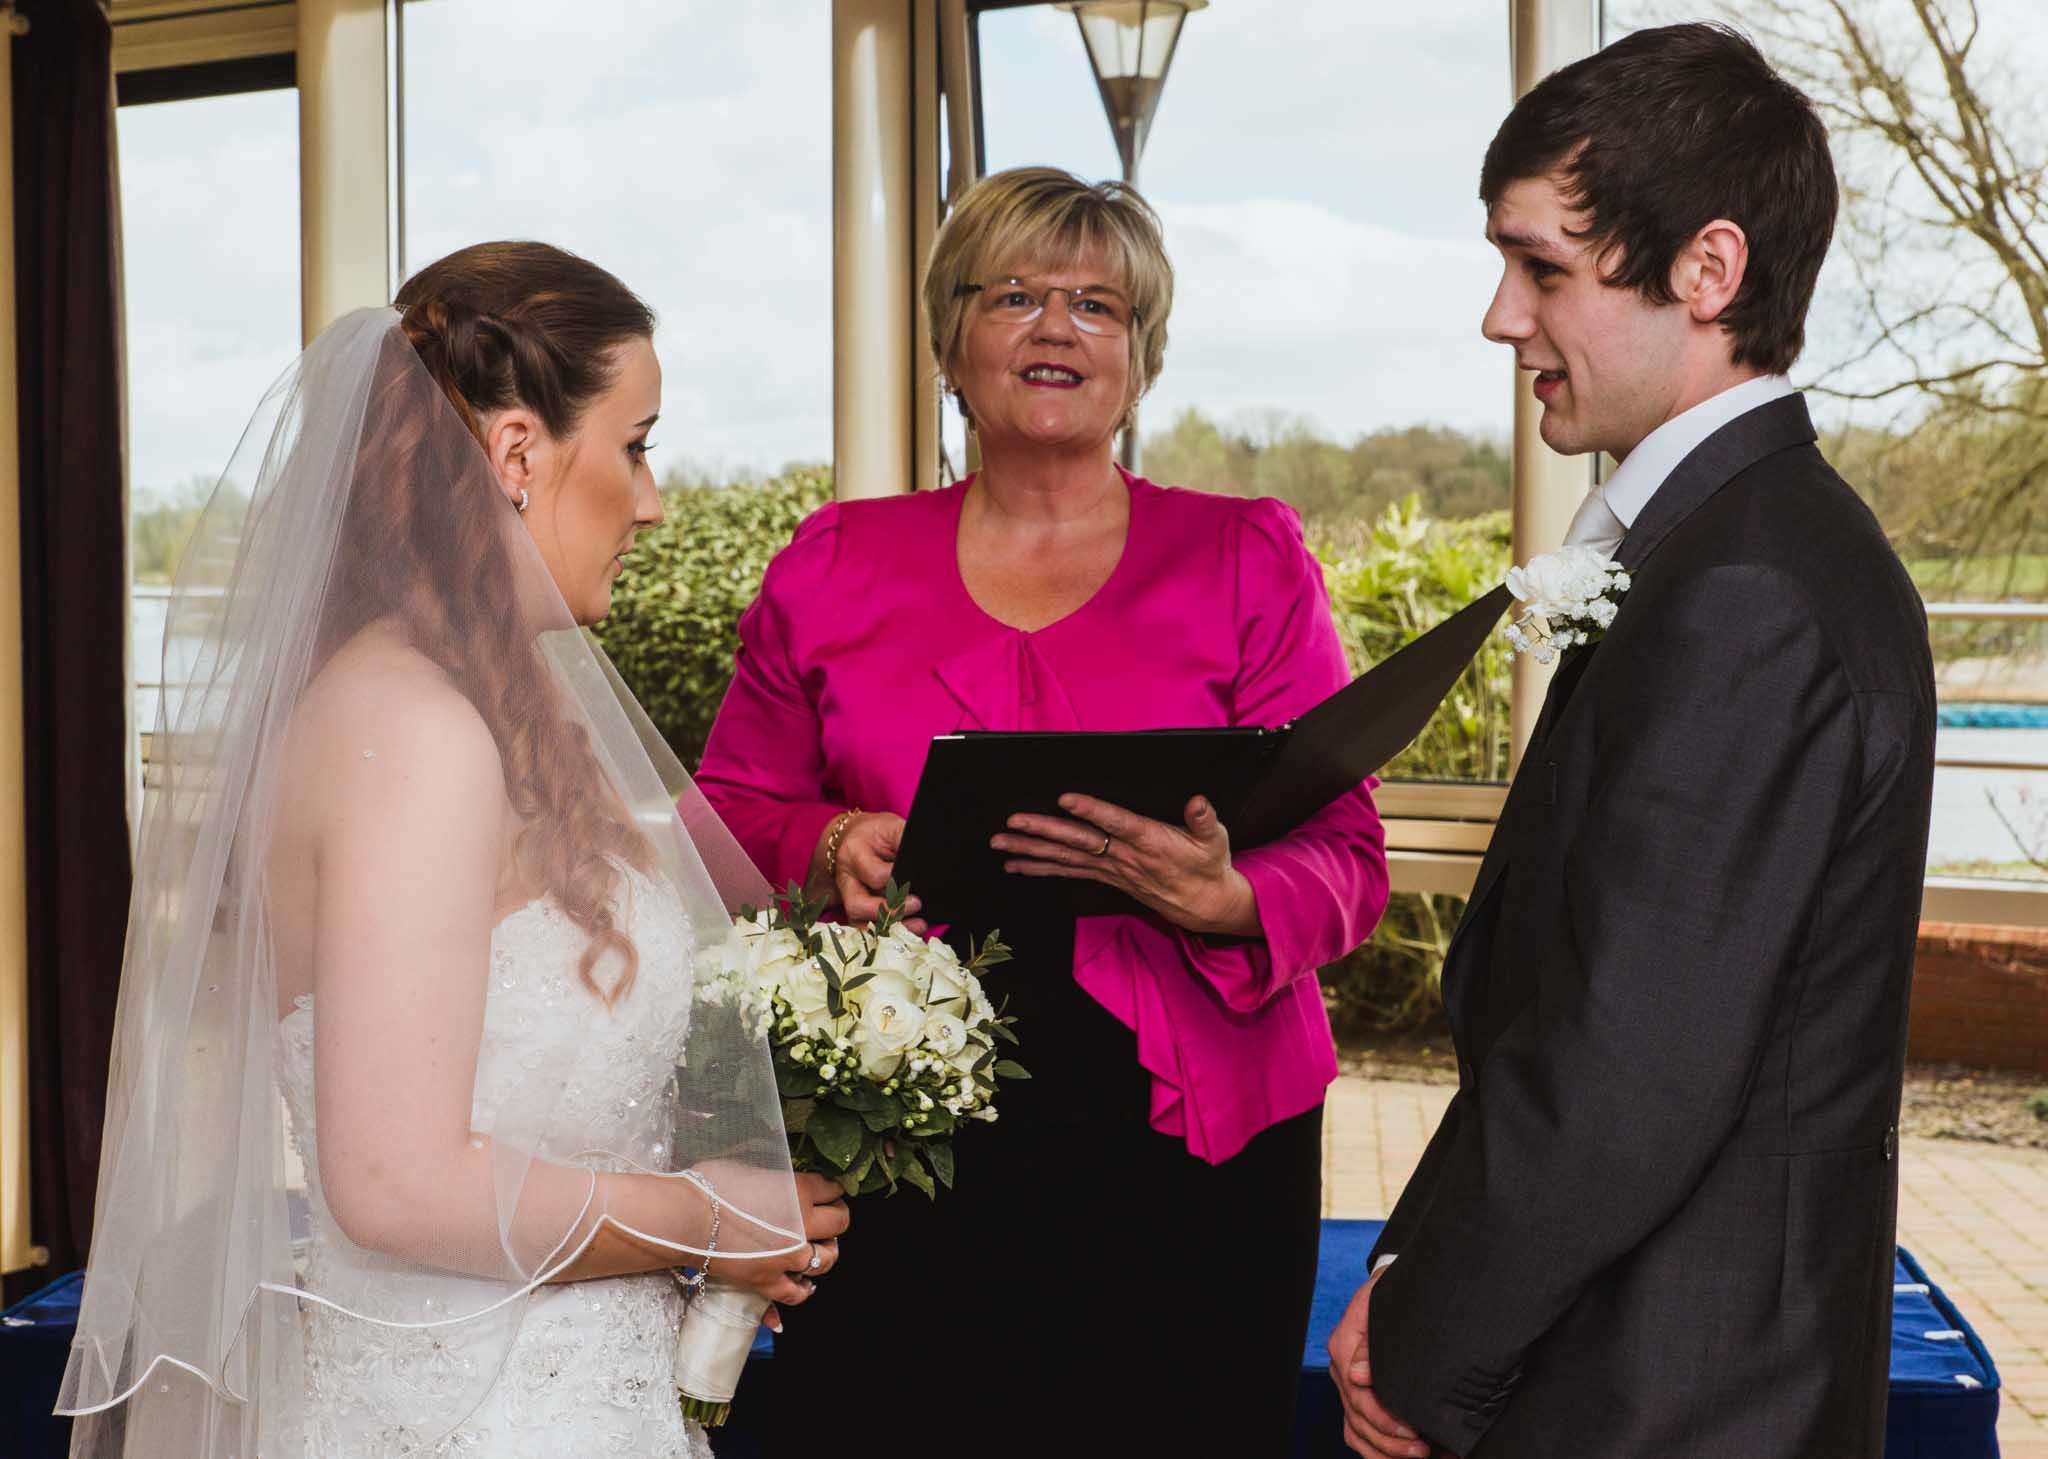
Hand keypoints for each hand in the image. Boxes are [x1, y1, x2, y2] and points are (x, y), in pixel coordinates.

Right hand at [717, 1171, 849, 1309]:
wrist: (683, 1219)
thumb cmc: (711, 1185)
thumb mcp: (752, 1169)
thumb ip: (777, 1179)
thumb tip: (784, 1184)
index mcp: (800, 1191)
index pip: (832, 1189)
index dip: (831, 1188)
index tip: (827, 1189)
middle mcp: (802, 1226)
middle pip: (840, 1222)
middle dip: (836, 1216)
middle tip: (827, 1213)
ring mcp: (787, 1258)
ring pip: (827, 1258)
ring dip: (825, 1250)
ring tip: (817, 1245)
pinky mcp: (768, 1282)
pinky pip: (797, 1293)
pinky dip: (804, 1288)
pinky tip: (805, 1281)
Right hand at [813, 812, 925, 931]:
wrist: (855, 836)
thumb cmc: (877, 832)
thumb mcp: (891, 826)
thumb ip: (905, 838)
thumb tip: (930, 853)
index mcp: (855, 853)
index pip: (874, 873)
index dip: (895, 879)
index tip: (915, 880)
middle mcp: (846, 878)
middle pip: (858, 904)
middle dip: (889, 910)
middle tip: (917, 904)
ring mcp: (847, 897)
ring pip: (859, 922)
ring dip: (888, 928)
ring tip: (917, 925)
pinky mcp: (853, 910)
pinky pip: (863, 931)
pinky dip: (884, 935)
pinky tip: (905, 934)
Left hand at [992, 793, 1259, 936]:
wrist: (1206, 904)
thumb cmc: (1209, 865)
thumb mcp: (1216, 839)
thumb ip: (1205, 819)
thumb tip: (1198, 801)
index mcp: (1150, 841)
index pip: (1116, 824)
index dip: (1092, 811)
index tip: (1066, 798)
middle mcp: (1125, 857)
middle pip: (1078, 842)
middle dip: (1043, 832)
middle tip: (1012, 822)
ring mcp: (1112, 870)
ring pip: (1066, 859)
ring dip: (1031, 851)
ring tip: (1001, 845)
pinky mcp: (1107, 878)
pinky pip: (1068, 873)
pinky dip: (1041, 869)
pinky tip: (1017, 865)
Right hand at [1327, 1269, 1430, 1458]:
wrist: (1392, 1284)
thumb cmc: (1394, 1294)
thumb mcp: (1384, 1305)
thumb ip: (1372, 1342)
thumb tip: (1358, 1376)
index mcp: (1344, 1346)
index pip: (1359, 1397)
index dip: (1386, 1421)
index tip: (1414, 1432)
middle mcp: (1341, 1368)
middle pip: (1357, 1419)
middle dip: (1390, 1442)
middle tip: (1423, 1451)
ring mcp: (1346, 1382)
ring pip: (1355, 1430)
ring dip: (1383, 1451)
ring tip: (1417, 1457)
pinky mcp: (1356, 1392)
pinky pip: (1357, 1429)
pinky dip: (1375, 1449)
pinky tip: (1397, 1458)